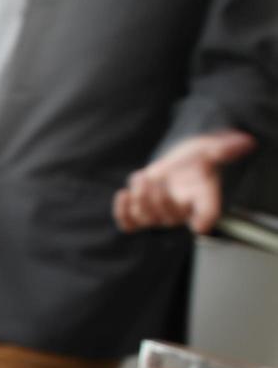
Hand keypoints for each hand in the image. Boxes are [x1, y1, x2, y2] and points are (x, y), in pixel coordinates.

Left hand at [113, 130, 255, 233]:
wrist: (174, 165)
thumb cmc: (194, 160)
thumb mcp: (209, 150)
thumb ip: (223, 148)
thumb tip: (245, 142)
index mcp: (202, 200)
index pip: (207, 215)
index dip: (203, 219)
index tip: (199, 224)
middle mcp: (180, 212)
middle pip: (169, 217)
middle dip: (158, 198)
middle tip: (155, 179)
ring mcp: (158, 216)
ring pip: (146, 218)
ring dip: (139, 199)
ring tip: (142, 177)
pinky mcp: (139, 216)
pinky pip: (128, 224)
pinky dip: (122, 213)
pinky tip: (123, 194)